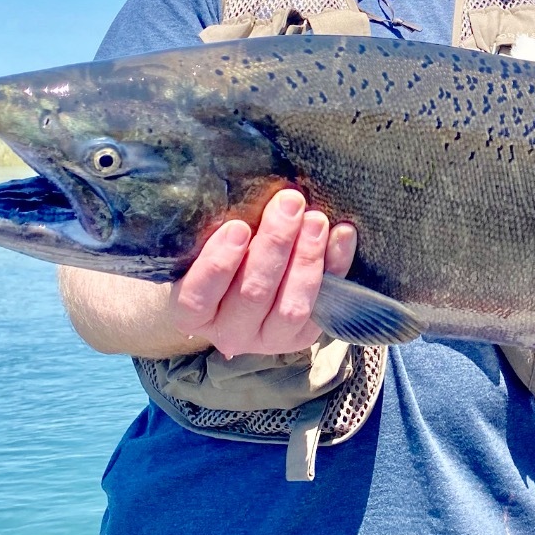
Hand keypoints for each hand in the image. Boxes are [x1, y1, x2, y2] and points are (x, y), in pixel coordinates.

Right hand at [170, 188, 357, 357]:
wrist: (238, 291)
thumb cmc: (216, 256)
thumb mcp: (207, 246)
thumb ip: (222, 231)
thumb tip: (255, 194)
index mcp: (193, 314)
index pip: (200, 295)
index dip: (219, 263)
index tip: (238, 227)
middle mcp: (228, 333)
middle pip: (253, 294)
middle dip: (275, 244)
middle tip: (289, 203)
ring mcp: (268, 340)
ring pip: (291, 306)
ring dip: (306, 258)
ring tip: (315, 219)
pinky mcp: (303, 337)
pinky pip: (325, 306)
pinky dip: (336, 267)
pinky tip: (342, 234)